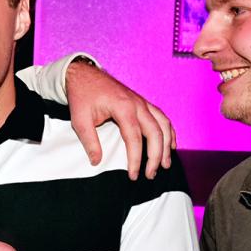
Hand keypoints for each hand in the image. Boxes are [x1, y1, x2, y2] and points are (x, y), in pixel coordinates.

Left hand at [65, 57, 174, 180]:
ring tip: (165, 164)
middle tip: (150, 174)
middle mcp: (137, 104)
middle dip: (156, 156)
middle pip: (156, 132)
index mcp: (123, 107)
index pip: (134, 138)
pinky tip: (170, 145)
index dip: (135, 159)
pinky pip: (161, 117)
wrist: (84, 75)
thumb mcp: (80, 120)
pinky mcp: (142, 102)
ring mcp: (142, 102)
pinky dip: (169, 132)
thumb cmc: (82, 96)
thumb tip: (96, 162)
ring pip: (163, 124)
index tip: (133, 175)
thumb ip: (89, 141)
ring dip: (167, 145)